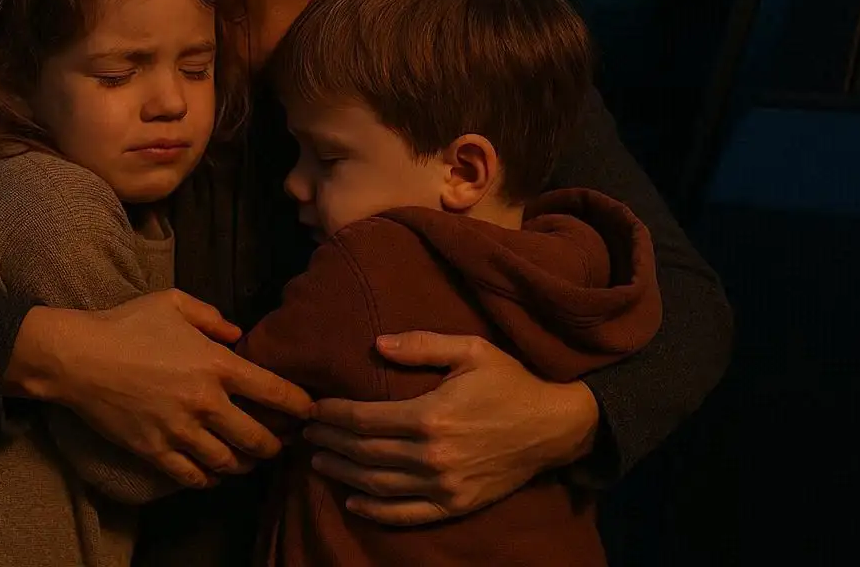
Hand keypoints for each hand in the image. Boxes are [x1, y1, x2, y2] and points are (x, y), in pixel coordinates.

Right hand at [10, 290, 312, 488]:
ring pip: (229, 463)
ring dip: (246, 464)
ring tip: (251, 459)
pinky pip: (193, 477)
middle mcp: (205, 402)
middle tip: (282, 443)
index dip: (300, 406)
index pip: (274, 392)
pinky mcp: (154, 451)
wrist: (77, 356)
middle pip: (258, 439)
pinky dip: (209, 479)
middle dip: (277, 445)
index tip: (310, 412)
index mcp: (216, 364)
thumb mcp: (173, 302)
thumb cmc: (126, 323)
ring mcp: (180, 431)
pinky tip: (214, 473)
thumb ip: (212, 317)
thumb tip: (238, 334)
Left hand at [304, 331, 598, 525]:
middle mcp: (432, 456)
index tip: (313, 408)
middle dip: (331, 441)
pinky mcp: (456, 504)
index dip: (334, 414)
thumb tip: (377, 344)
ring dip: (344, 473)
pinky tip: (353, 500)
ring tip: (319, 460)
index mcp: (430, 416)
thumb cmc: (510, 382)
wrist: (553, 427)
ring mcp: (444, 486)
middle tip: (306, 433)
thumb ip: (422, 344)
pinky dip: (376, 510)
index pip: (365, 419)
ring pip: (378, 484)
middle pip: (365, 451)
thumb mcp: (471, 350)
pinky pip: (407, 514)